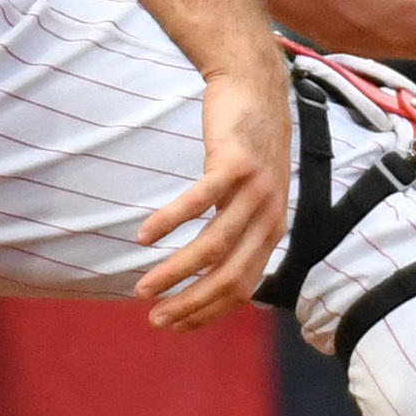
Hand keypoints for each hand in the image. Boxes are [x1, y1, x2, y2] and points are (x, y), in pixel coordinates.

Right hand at [134, 54, 293, 331]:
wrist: (257, 89)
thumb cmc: (248, 146)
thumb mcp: (254, 196)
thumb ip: (241, 230)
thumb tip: (210, 268)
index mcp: (272, 232)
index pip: (241, 289)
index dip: (207, 313)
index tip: (174, 326)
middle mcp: (268, 217)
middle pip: (228, 277)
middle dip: (189, 305)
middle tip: (154, 319)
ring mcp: (254, 191)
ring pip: (212, 246)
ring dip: (175, 272)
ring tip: (143, 287)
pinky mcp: (234, 164)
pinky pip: (198, 202)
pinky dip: (169, 222)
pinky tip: (144, 237)